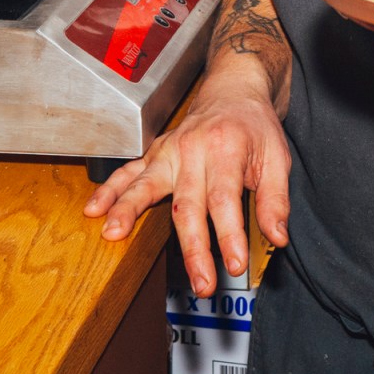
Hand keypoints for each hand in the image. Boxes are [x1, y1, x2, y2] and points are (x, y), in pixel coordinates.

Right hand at [82, 75, 291, 293]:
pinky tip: (95, 210)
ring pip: (146, 184)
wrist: (233, 91)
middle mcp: (193, 150)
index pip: (225, 200)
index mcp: (226, 149)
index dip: (229, 236)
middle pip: (188, 204)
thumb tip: (278, 237)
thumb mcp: (277, 157)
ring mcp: (169, 151)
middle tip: (201, 283)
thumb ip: (276, 200)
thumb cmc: (254, 127)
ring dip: (128, 210)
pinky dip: (109, 190)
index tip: (234, 266)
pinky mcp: (155, 154)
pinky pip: (128, 172)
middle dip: (193, 247)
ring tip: (113, 235)